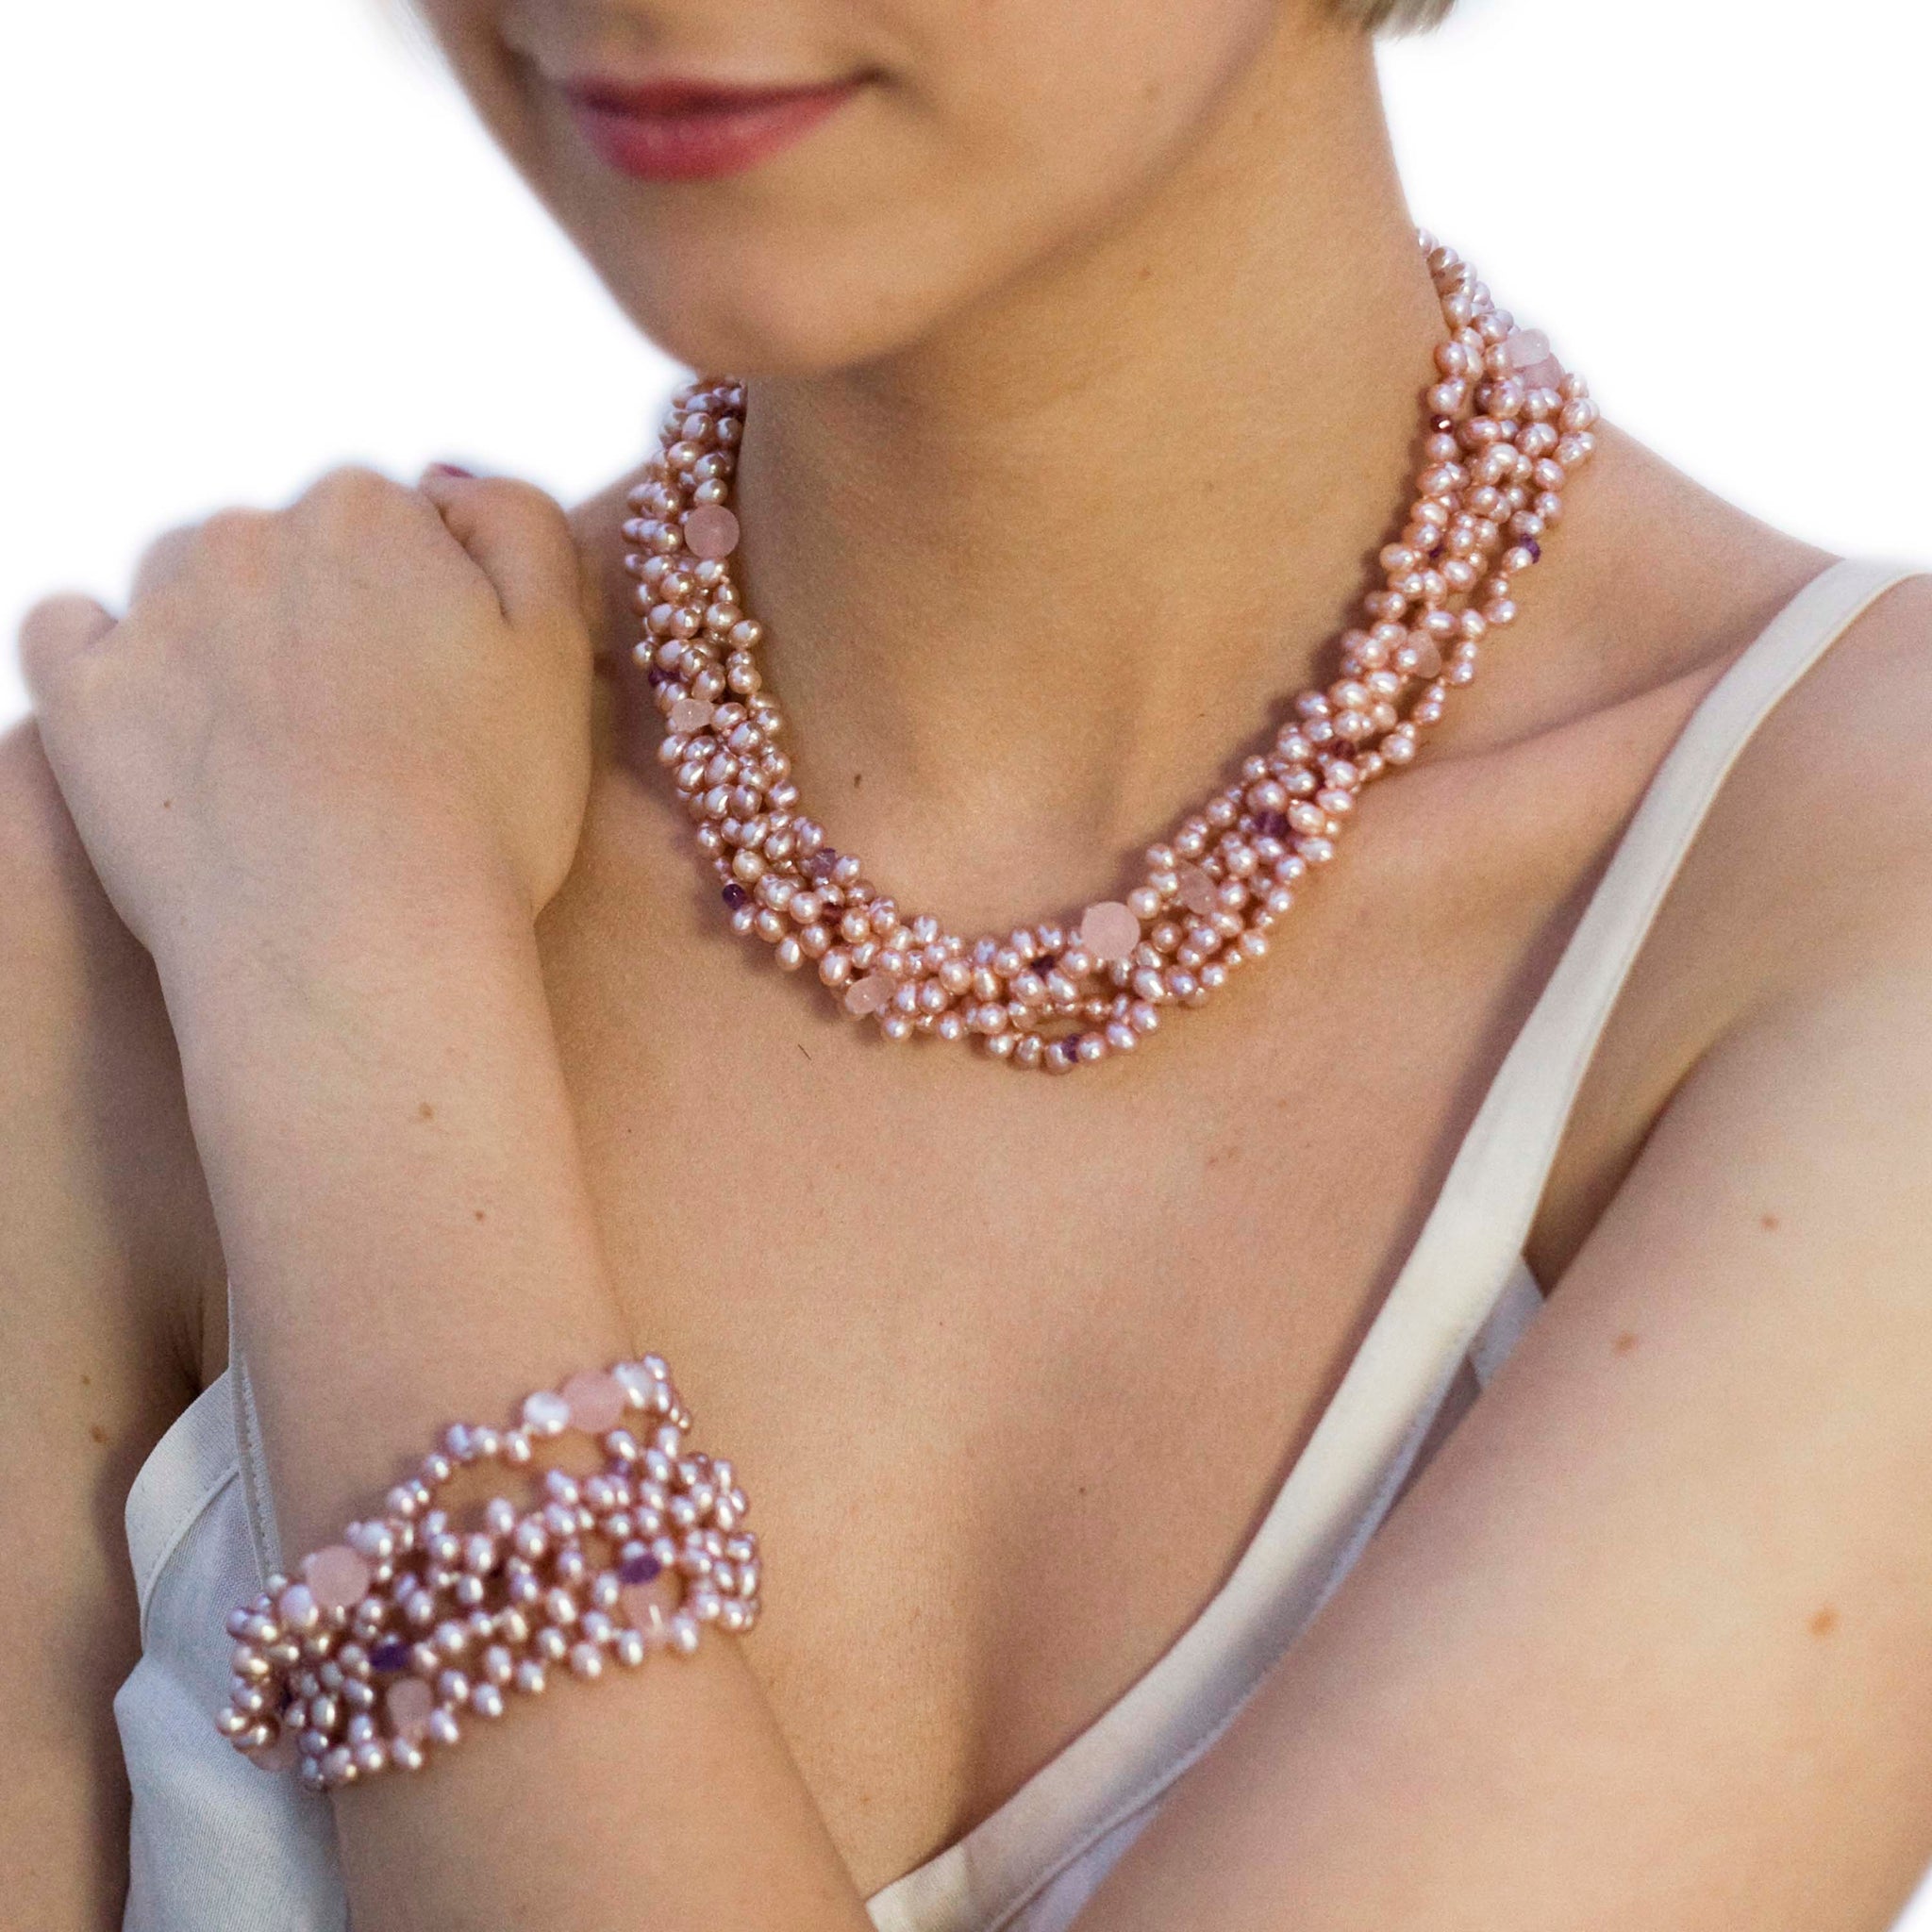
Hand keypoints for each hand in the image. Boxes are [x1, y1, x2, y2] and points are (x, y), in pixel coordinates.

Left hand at [19, 464, 594, 981]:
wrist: (360, 943)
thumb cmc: (482, 812)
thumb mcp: (559, 651)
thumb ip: (521, 527)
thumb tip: (447, 485)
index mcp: (369, 516)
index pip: (397, 525)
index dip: (429, 610)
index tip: (445, 693)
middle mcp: (249, 538)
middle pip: (288, 551)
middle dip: (324, 620)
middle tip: (371, 738)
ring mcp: (156, 616)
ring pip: (186, 584)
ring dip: (224, 637)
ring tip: (277, 749)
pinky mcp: (85, 698)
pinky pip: (69, 632)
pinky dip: (106, 657)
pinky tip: (163, 719)